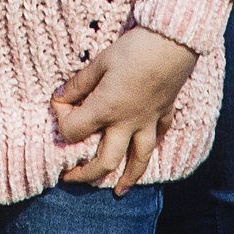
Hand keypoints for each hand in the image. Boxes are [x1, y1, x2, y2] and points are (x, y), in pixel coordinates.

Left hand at [49, 27, 197, 189]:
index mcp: (106, 109)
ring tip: (118, 192)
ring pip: (138, 161)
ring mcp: (148, 122)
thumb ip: (79, 84)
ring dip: (127, 179)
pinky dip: (150, 150)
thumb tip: (60, 97)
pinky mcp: (164, 114)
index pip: (74, 130)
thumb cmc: (134, 49)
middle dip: (86, 175)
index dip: (61, 120)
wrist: (173, 42)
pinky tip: (144, 154)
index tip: (59, 104)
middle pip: (105, 162)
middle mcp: (127, 123)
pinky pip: (158, 139)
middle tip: (71, 179)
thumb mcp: (100, 62)